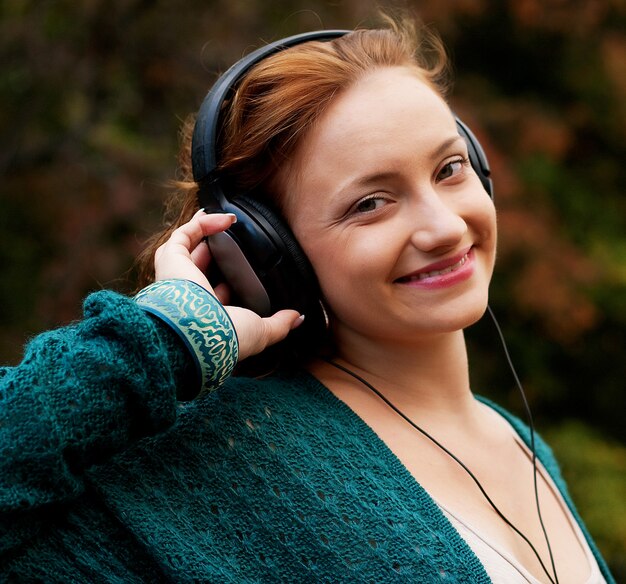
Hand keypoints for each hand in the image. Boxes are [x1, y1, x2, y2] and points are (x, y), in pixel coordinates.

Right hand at [154, 210, 302, 360]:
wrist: (203, 331)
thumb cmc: (227, 336)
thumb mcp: (260, 331)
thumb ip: (279, 324)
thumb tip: (298, 318)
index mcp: (208, 314)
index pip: (216, 293)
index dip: (230, 279)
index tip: (246, 268)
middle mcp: (189, 294)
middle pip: (198, 265)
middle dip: (213, 248)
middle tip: (231, 235)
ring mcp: (177, 276)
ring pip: (186, 247)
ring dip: (204, 230)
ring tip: (225, 218)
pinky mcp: (171, 260)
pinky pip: (184, 234)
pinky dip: (203, 223)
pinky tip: (226, 219)